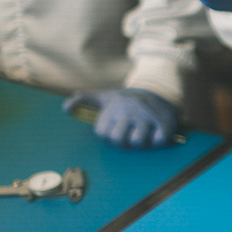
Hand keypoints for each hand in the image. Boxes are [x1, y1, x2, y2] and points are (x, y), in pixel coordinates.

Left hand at [63, 88, 178, 147]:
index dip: (109, 134)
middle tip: (130, 132)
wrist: (158, 89)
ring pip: (137, 141)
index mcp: (114, 105)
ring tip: (143, 134)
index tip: (116, 126)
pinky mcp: (166, 121)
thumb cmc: (127, 98)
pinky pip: (159, 140)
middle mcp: (130, 109)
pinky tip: (156, 134)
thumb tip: (65, 108)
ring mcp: (148, 115)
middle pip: (118, 140)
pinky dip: (158, 141)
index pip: (102, 133)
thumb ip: (84, 99)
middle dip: (123, 140)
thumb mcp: (105, 96)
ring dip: (140, 142)